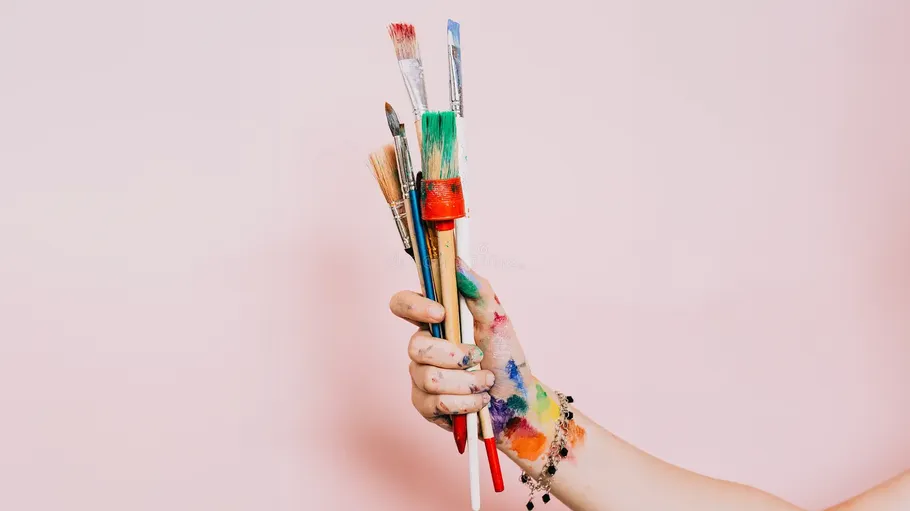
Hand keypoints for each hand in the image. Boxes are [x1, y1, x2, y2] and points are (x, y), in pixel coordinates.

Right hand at [389, 258, 533, 433]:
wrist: (517, 399)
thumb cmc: (506, 356)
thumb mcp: (496, 317)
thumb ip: (477, 288)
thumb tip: (457, 260)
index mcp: (435, 321)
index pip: (402, 304)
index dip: (413, 307)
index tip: (442, 313)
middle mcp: (422, 347)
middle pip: (416, 348)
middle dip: (455, 356)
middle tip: (479, 357)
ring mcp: (420, 377)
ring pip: (429, 379)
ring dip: (468, 382)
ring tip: (486, 382)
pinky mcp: (425, 405)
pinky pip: (435, 404)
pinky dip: (466, 403)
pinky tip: (479, 401)